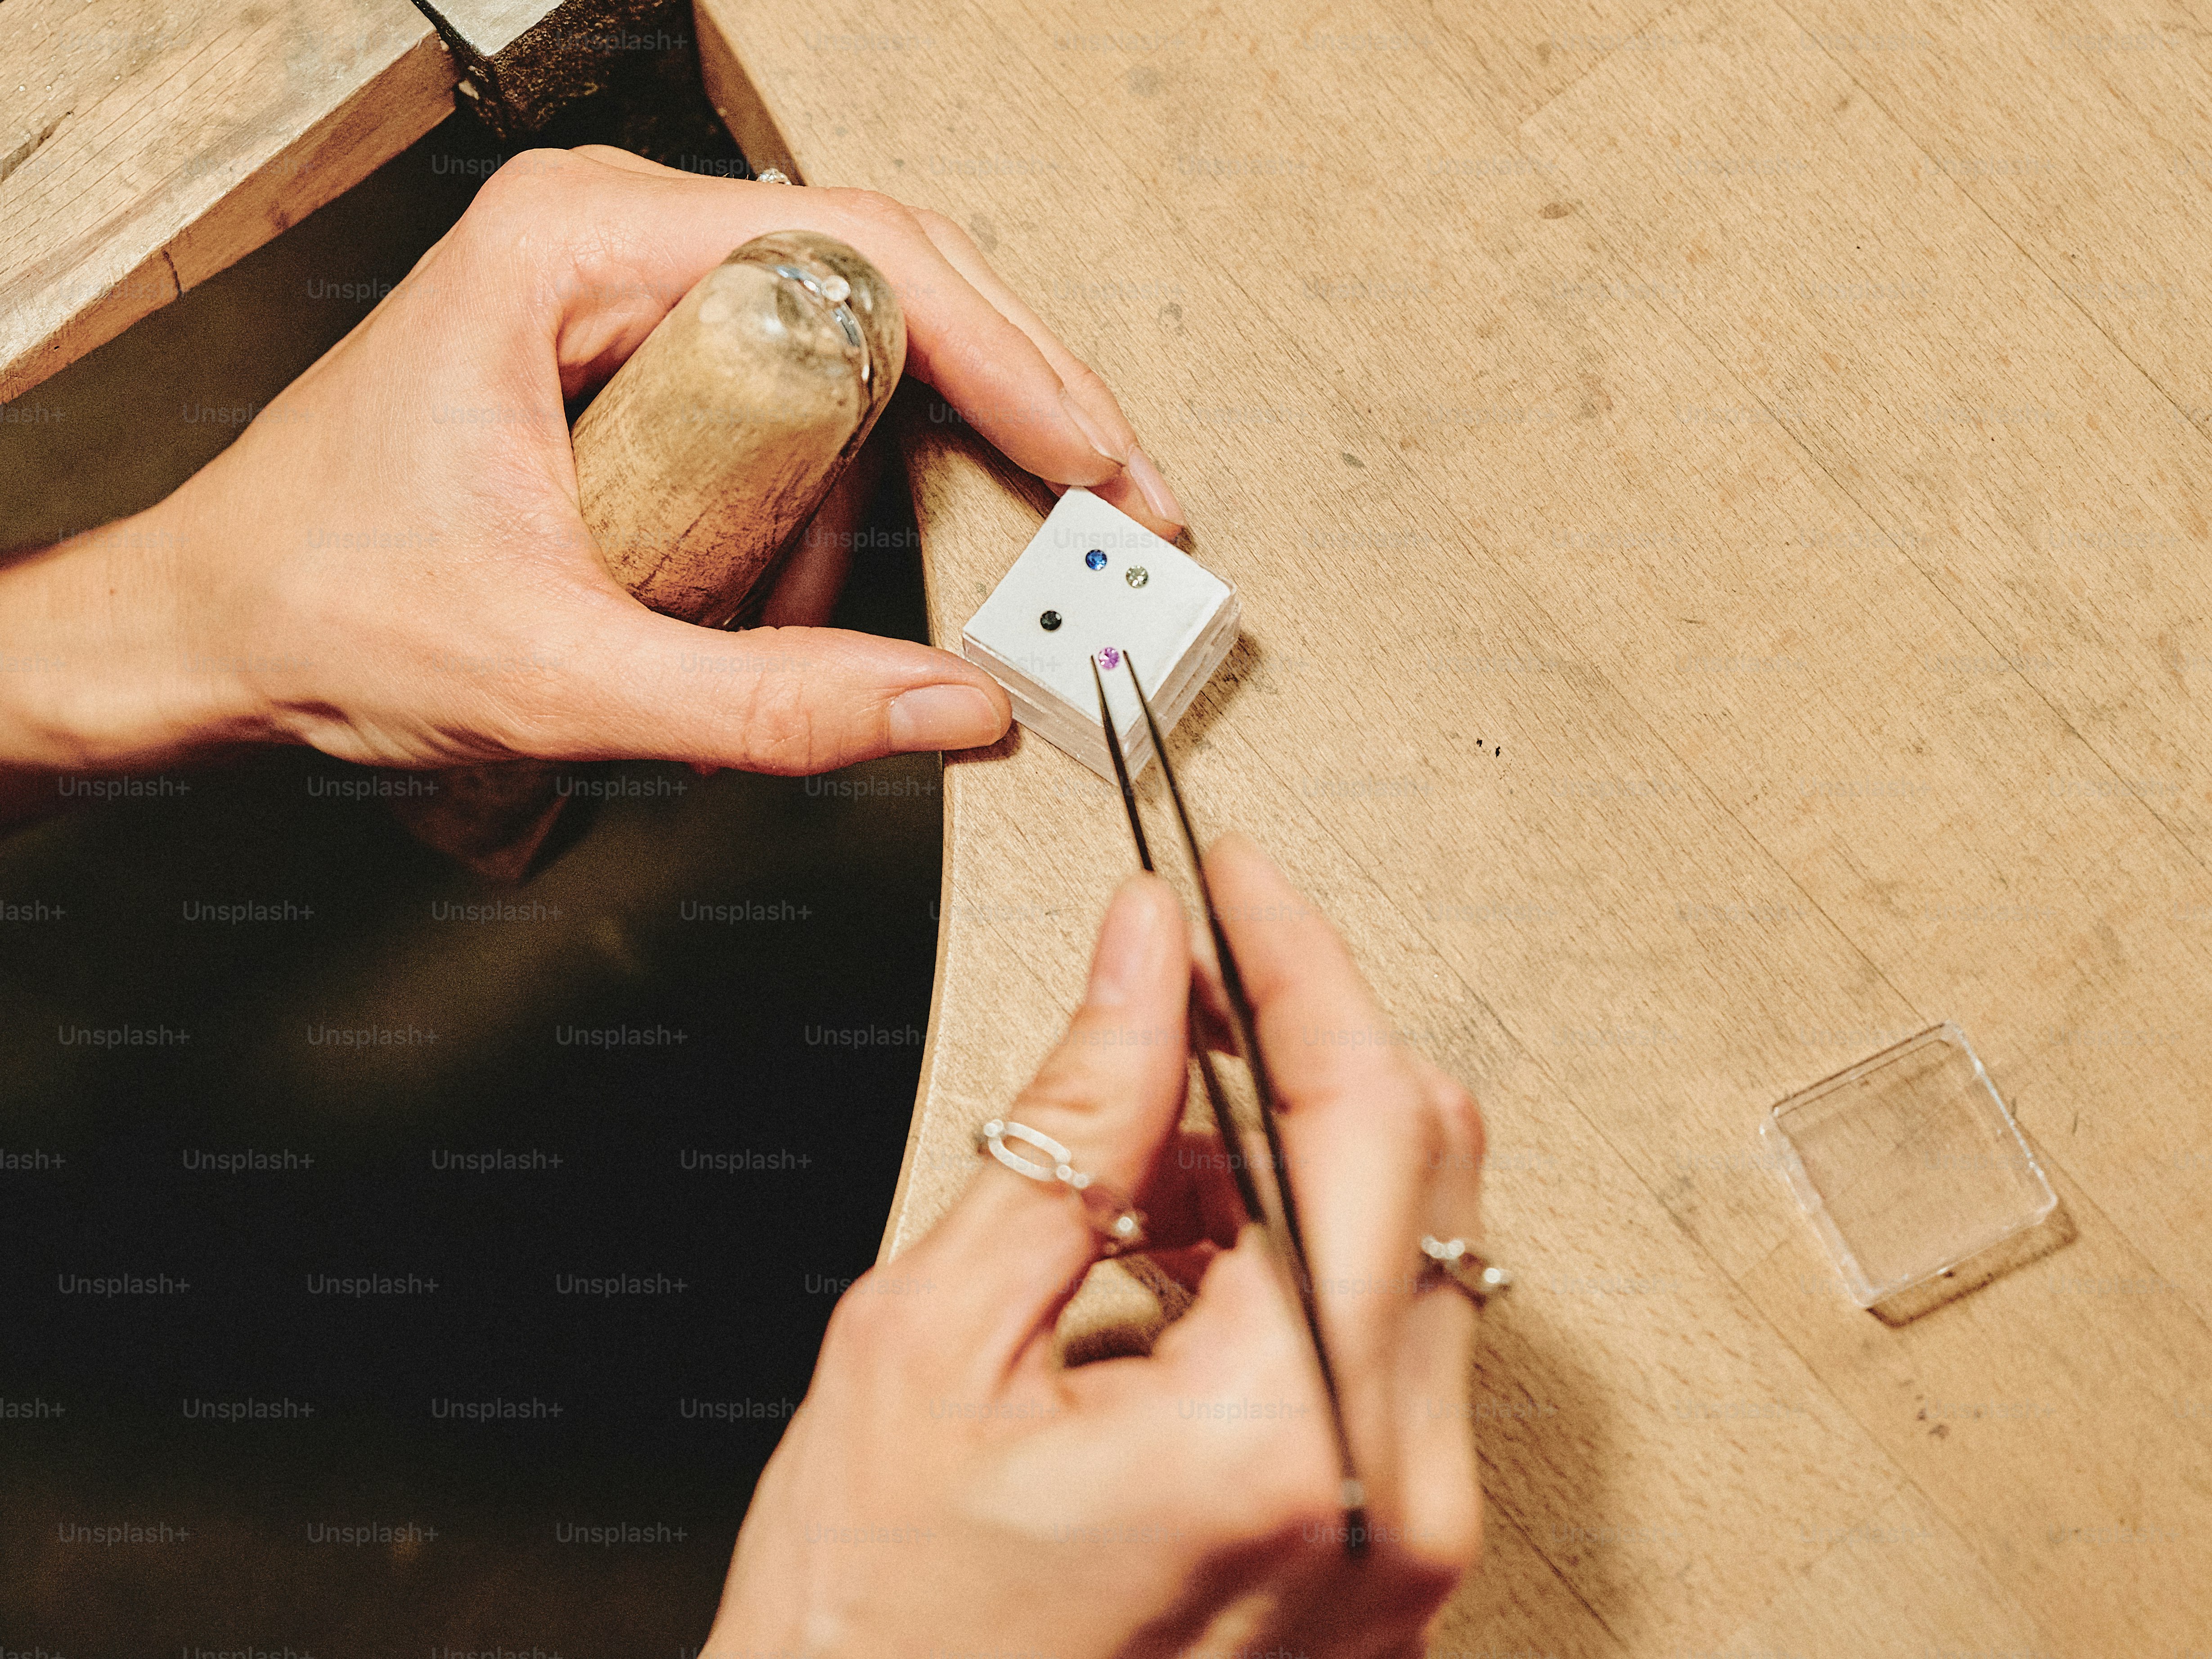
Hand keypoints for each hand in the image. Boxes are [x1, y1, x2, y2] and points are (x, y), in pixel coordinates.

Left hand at [0, 146, 1186, 781]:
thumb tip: (957, 708)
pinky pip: (798, 416)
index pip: (867, 255)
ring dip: (873, 504)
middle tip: (1095, 518)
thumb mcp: (557, 678)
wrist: (208, 633)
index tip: (1101, 462)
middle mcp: (618, 242)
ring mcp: (635, 298)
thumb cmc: (321, 607)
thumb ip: (767, 704)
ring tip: (777, 618)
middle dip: (999, 418)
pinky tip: (758, 602)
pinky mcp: (646, 367)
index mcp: (582, 247)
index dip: (1013, 362)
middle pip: (888, 290)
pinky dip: (821, 522)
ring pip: (851, 364)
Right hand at [708, 836, 1488, 1655]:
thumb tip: (1142, 963)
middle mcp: (1386, 1506)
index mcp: (1281, 1442)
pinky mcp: (1383, 1569)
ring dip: (1286, 1156)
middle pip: (1422, 1169)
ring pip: (1408, 1250)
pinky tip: (1172, 1254)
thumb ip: (1069, 1125)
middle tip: (1180, 988)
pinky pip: (1385, 1351)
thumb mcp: (932, 1342)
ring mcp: (1400, 1551)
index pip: (1366, 1113)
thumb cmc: (870, 1645)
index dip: (1299, 961)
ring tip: (1134, 1152)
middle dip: (1300, 1044)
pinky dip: (1292, 1263)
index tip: (1236, 881)